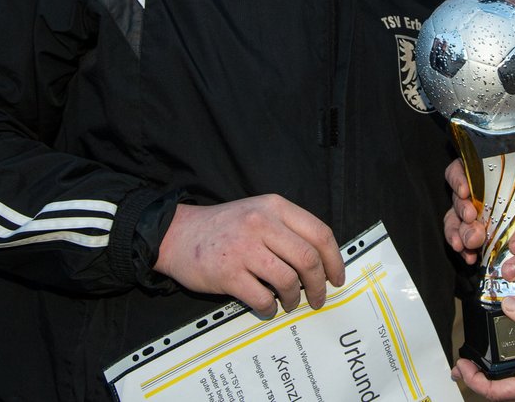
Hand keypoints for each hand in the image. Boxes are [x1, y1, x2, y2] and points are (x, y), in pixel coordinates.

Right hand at [154, 195, 344, 317]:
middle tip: (318, 298)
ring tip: (290, 302)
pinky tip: (268, 307)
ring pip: (288, 280)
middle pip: (308, 259)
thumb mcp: (258, 212)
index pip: (320, 233)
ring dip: (295, 298)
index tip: (337, 277)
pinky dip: (270, 308)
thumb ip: (287, 229)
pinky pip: (262, 297)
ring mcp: (244, 248)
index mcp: (275, 207)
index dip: (334, 260)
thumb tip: (321, 262)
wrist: (177, 234)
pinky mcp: (228, 273)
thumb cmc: (224, 227)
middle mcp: (262, 224)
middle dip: (319, 284)